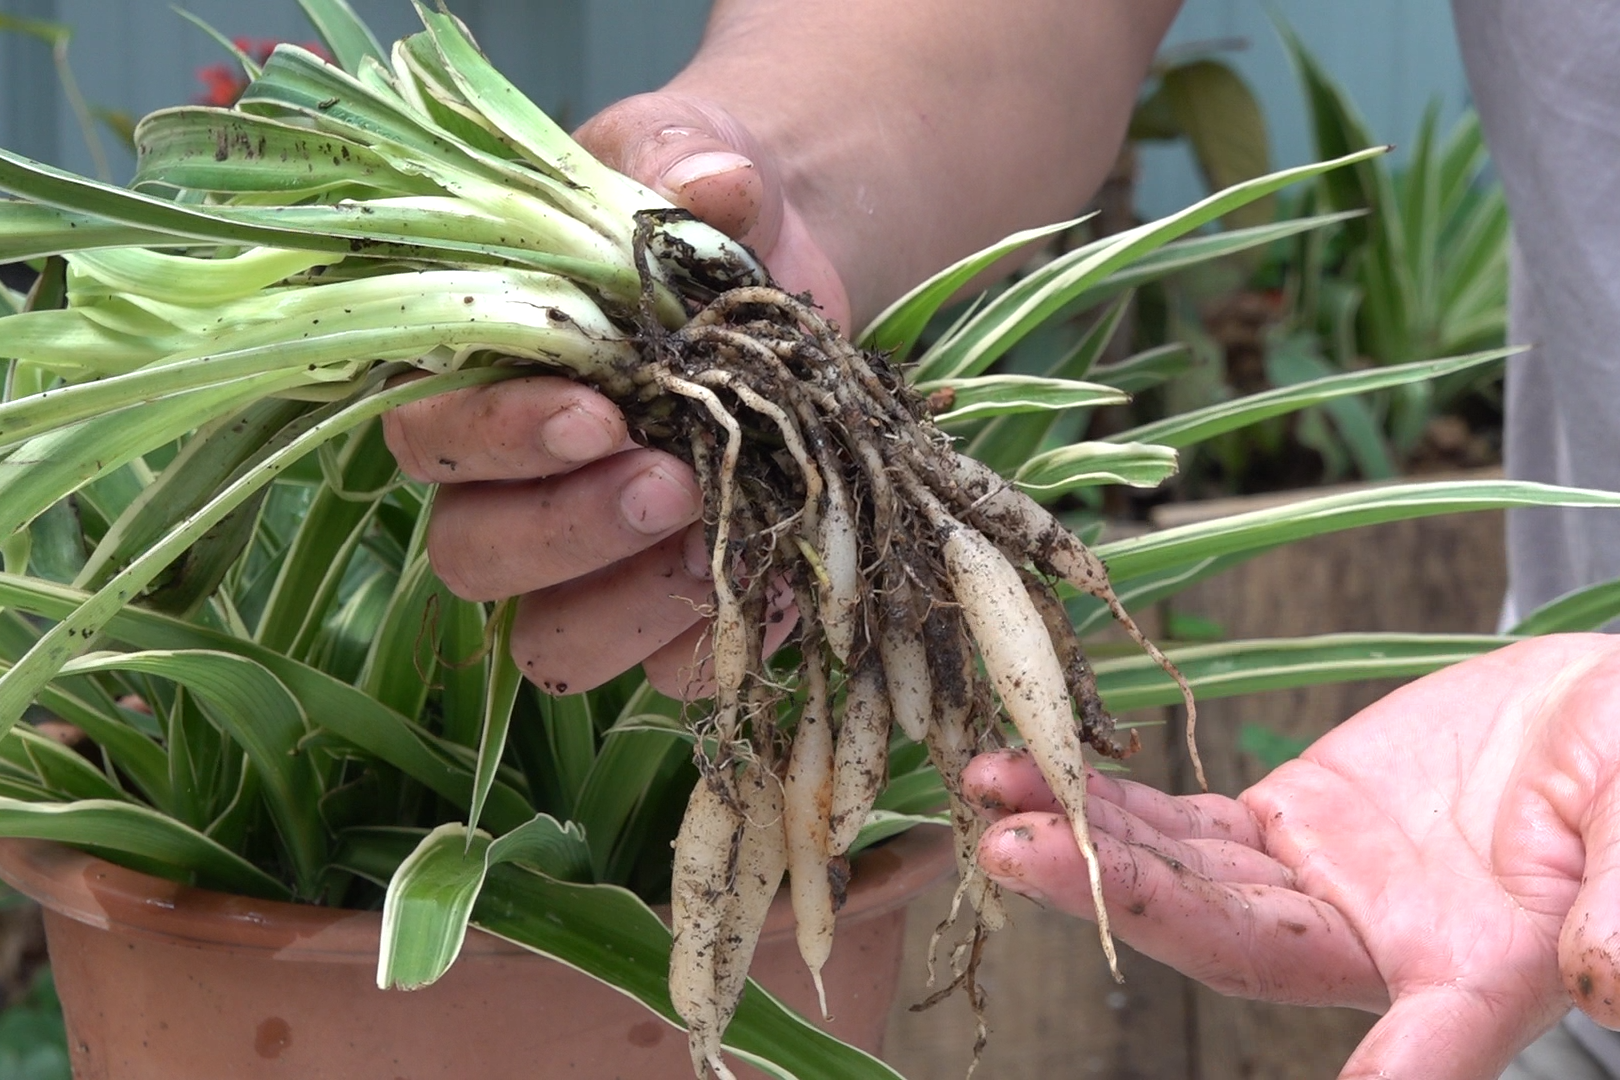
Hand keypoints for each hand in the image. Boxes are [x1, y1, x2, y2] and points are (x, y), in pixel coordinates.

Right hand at [382, 96, 833, 698]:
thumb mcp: (696, 156)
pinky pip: (664, 672)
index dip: (500, 439)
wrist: (801, 273)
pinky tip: (774, 583)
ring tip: (715, 543)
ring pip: (551, 641)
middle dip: (565, 533)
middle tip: (666, 484)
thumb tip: (711, 182)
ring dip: (628, 609)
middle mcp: (511, 487)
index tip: (599, 414)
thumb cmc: (712, 215)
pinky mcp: (671, 607)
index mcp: (482, 378)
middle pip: (475, 556)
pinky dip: (713, 641)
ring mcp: (589, 563)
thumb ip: (684, 158)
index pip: (433, 437)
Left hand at [963, 634, 1619, 1079]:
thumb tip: (1608, 982)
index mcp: (1485, 969)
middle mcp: (1381, 945)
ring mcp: (1319, 886)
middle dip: (1119, 898)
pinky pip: (1183, 821)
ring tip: (990, 793)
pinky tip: (1035, 768)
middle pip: (1235, 943)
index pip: (1433, 1036)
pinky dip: (1111, 800)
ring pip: (1185, 878)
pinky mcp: (1286, 824)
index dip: (1394, 1069)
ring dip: (1082, 842)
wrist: (1597, 720)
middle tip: (1010, 851)